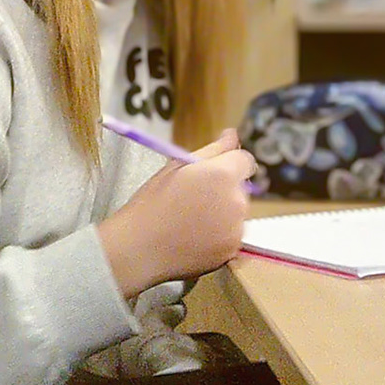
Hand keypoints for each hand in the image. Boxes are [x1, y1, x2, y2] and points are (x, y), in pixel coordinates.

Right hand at [97, 131, 255, 298]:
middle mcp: (237, 201)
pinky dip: (221, 234)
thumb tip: (232, 134)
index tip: (208, 175)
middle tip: (193, 199)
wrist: (140, 247)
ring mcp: (237, 228)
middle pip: (241, 188)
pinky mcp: (233, 249)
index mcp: (223, 174)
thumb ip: (212, 150)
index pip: (245, 160)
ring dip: (224, 212)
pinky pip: (233, 234)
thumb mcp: (176, 166)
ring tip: (192, 220)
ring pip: (238, 212)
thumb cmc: (152, 202)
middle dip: (224, 189)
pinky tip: (196, 236)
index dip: (227, 164)